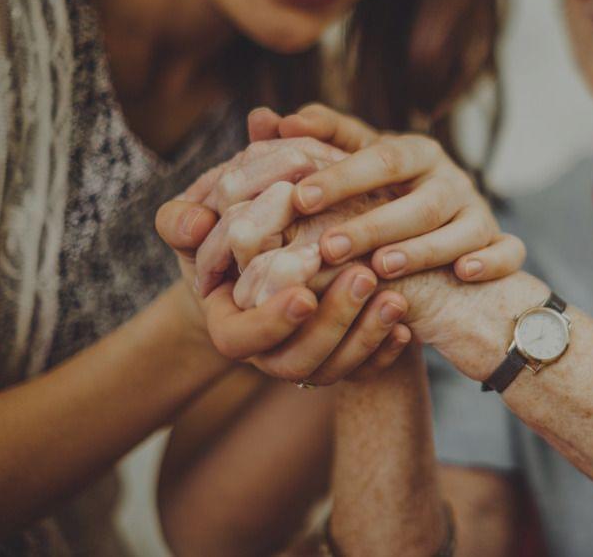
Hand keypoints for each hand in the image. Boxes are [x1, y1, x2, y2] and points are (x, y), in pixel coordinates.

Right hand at [157, 198, 411, 385]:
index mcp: (228, 325)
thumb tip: (193, 222)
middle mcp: (266, 354)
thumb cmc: (230, 232)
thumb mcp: (204, 222)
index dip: (270, 322)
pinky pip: (365, 372)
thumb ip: (185, 220)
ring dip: (366, 336)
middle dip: (332, 323)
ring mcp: (306, 361)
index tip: (304, 294)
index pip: (239, 340)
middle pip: (295, 362)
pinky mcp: (342, 360)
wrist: (270, 255)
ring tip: (395, 297)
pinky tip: (407, 329)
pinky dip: (385, 353)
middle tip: (364, 277)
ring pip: (333, 371)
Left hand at [249, 105, 525, 282]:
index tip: (297, 196)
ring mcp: (478, 212)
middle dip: (374, 222)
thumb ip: (311, 145)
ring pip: (462, 227)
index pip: (380, 156)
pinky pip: (508, 251)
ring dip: (424, 247)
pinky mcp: (500, 243)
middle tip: (328, 247)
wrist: (440, 239)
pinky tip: (465, 274)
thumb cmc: (381, 197)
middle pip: (419, 198)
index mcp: (414, 153)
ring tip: (383, 265)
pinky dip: (492, 260)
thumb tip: (261, 118)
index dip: (341, 176)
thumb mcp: (350, 168)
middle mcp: (450, 179)